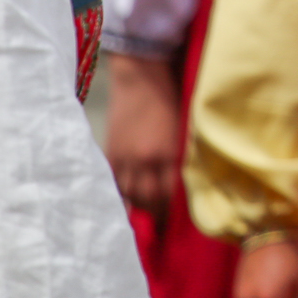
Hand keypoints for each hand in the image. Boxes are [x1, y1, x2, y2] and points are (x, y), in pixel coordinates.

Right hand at [104, 53, 182, 215]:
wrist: (141, 76)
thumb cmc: (172, 96)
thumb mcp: (185, 128)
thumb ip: (184, 156)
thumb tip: (188, 181)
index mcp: (167, 154)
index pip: (170, 195)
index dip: (174, 211)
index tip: (180, 221)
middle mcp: (144, 161)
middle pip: (149, 200)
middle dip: (157, 213)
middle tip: (164, 222)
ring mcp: (124, 158)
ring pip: (130, 196)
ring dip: (139, 205)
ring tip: (147, 211)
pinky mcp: (110, 153)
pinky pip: (114, 183)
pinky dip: (121, 194)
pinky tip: (128, 200)